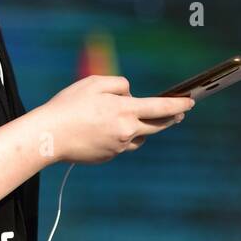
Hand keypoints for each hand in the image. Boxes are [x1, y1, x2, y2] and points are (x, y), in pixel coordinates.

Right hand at [38, 74, 194, 164]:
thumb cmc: (70, 105)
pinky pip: (122, 144)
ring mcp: (119, 147)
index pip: (161, 107)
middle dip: (171, 118)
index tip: (191, 102)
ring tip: (123, 118)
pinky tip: (101, 130)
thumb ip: (120, 85)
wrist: (50, 135)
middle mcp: (127, 130)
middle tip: (179, 113)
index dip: (178, 104)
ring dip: (140, 127)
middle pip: (157, 125)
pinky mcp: (109, 156)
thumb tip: (131, 96)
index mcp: (125, 110)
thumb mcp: (95, 83)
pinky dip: (120, 136)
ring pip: (139, 136)